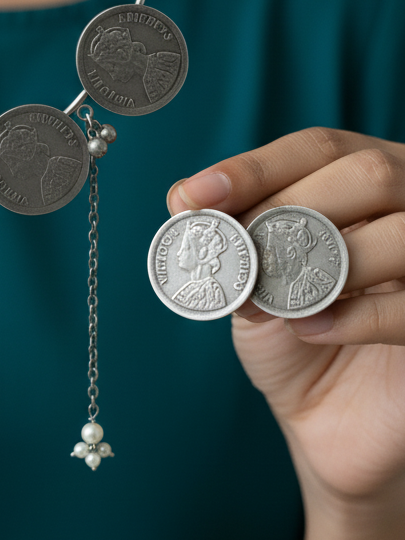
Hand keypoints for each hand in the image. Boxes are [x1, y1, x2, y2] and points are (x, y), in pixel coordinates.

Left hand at [168, 128, 404, 538]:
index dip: (254, 167)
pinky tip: (312, 329)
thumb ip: (230, 241)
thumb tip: (187, 202)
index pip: (317, 148)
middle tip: (245, 245)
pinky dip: (357, 315)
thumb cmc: (292, 335)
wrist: (332, 421)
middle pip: (367, 172)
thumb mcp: (250, 283)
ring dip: (329, 261)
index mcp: (357, 184)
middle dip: (292, 206)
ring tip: (279, 297)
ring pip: (402, 231)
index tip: (195, 194)